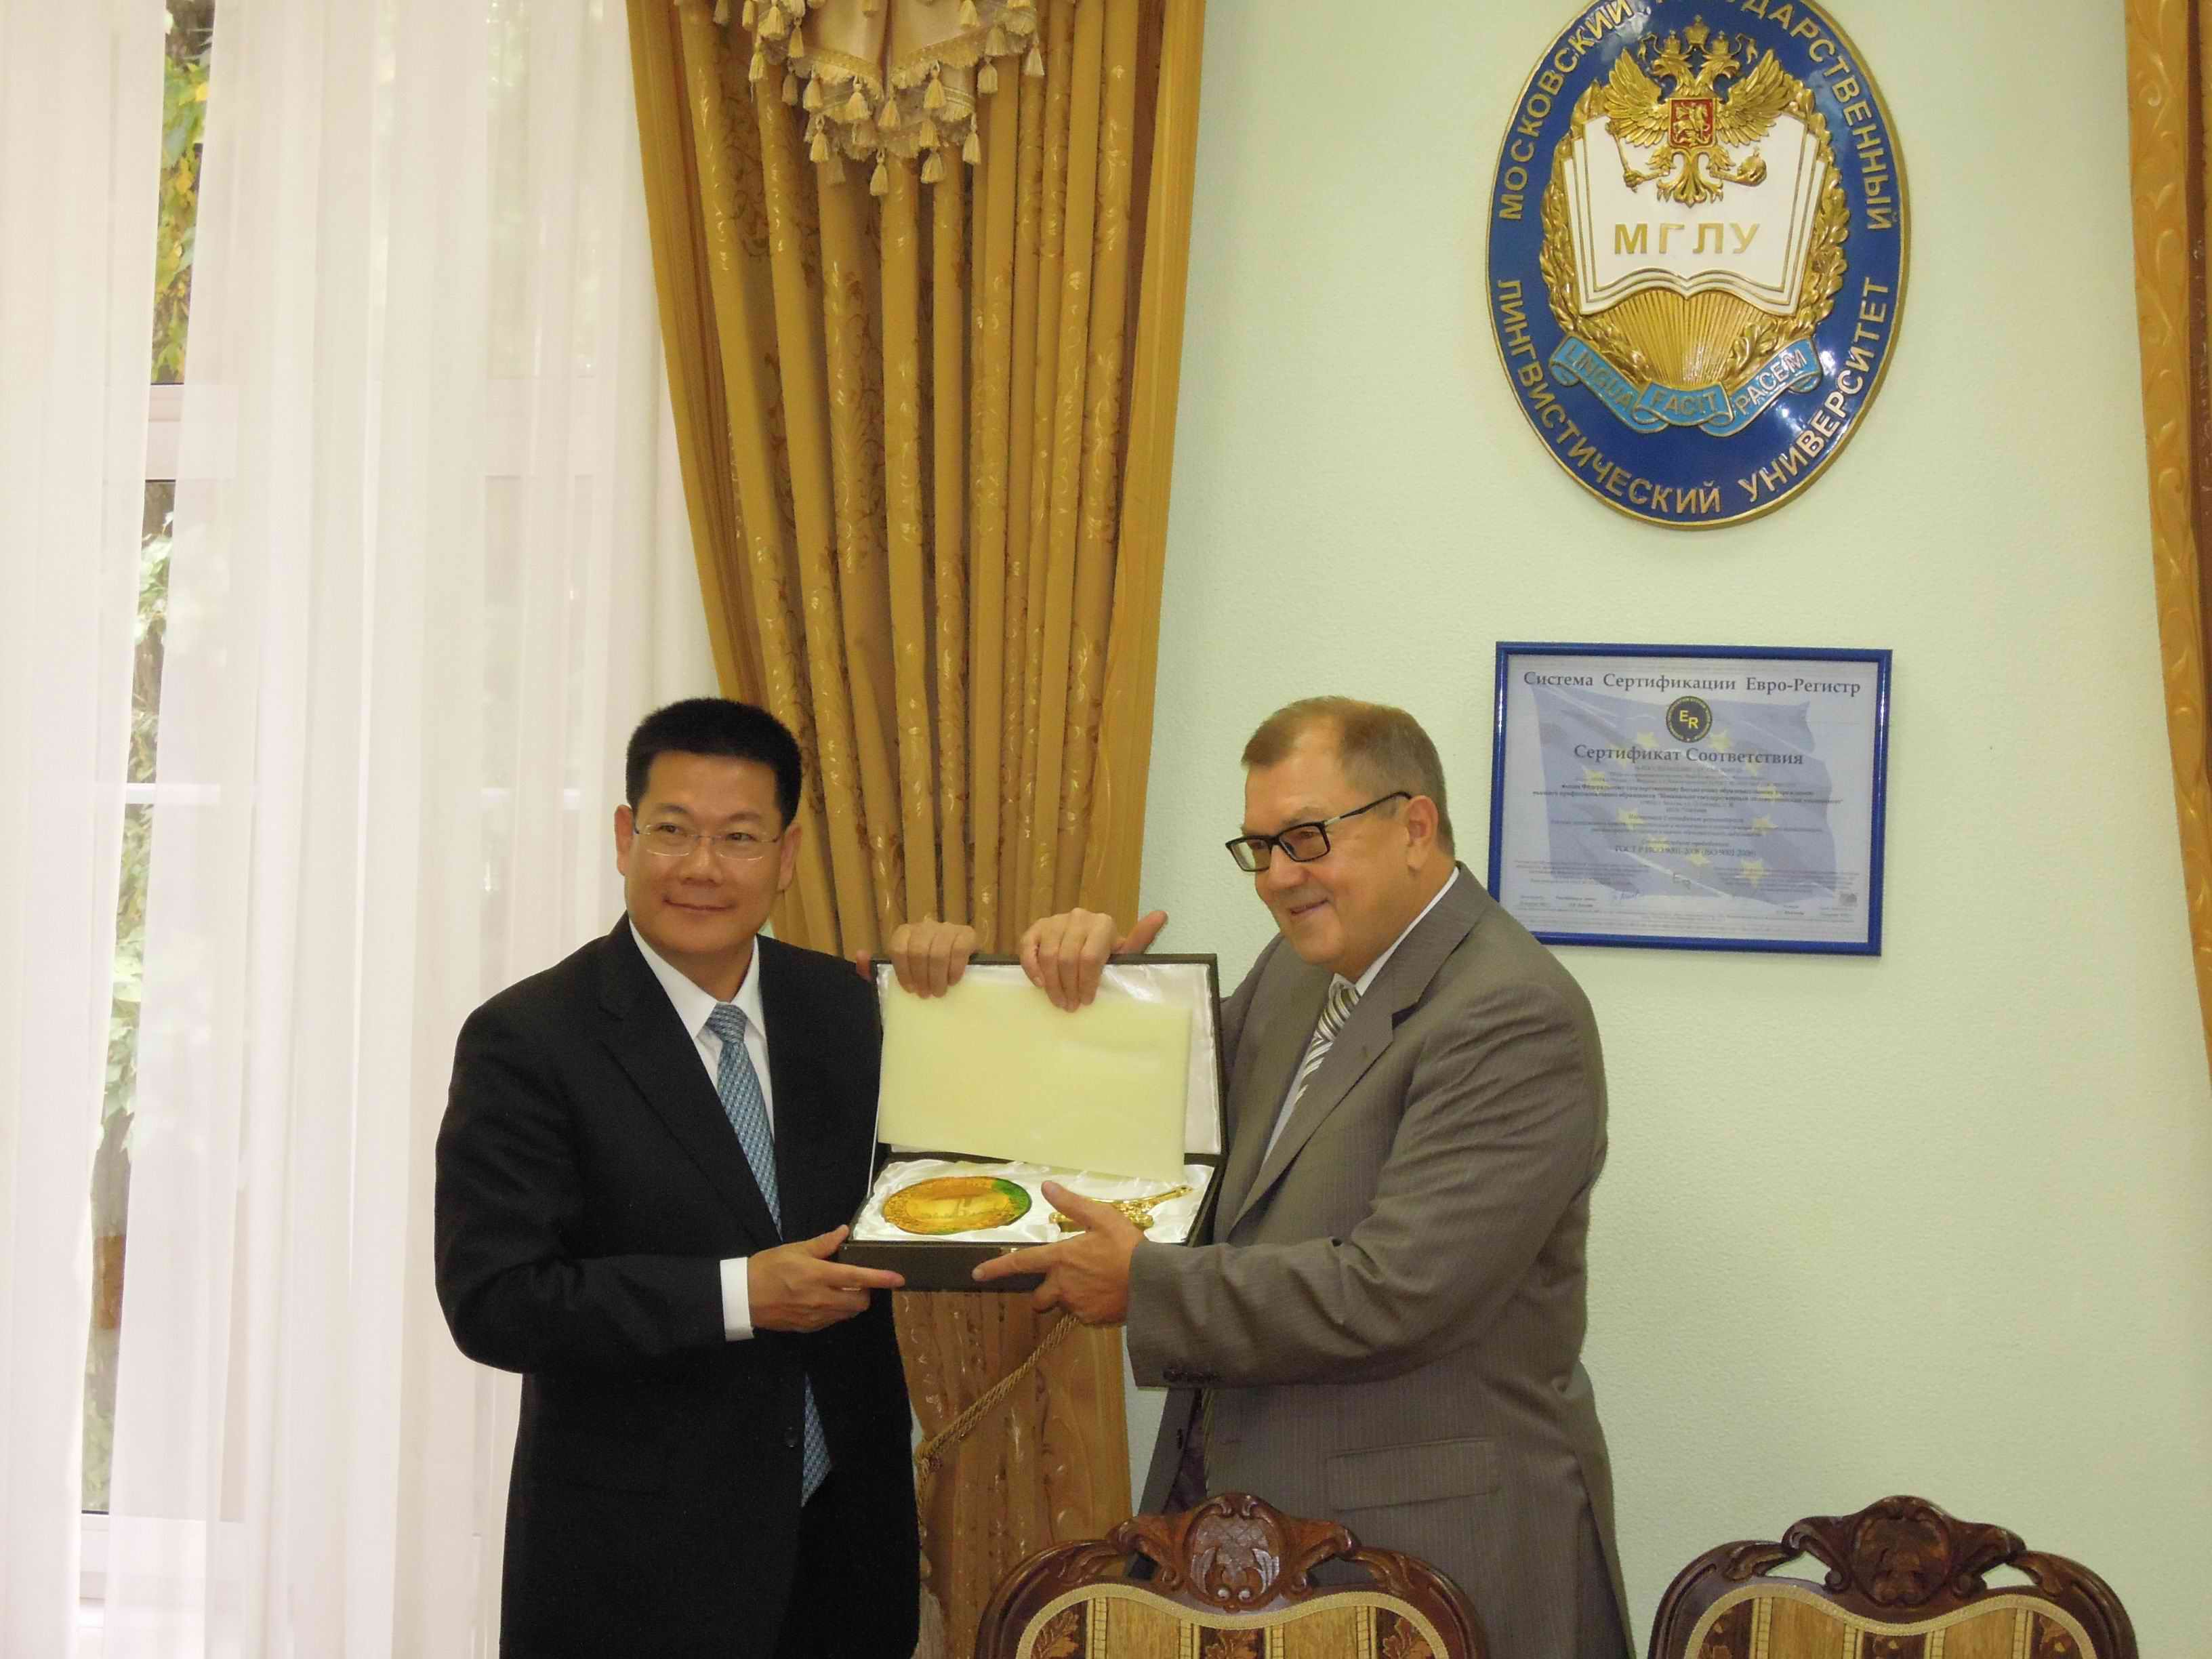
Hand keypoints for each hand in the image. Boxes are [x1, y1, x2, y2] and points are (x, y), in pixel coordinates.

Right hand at [748, 1227, 903, 1331]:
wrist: (742, 1297)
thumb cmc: (768, 1268)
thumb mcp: (794, 1249)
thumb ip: (823, 1244)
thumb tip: (844, 1232)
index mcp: (819, 1276)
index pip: (859, 1277)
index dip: (881, 1278)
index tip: (899, 1279)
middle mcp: (821, 1299)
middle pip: (860, 1302)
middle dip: (866, 1292)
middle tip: (859, 1280)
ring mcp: (816, 1317)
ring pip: (848, 1313)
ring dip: (852, 1302)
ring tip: (841, 1289)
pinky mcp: (808, 1327)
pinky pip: (833, 1320)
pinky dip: (837, 1311)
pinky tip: (826, 1300)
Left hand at [866, 918, 979, 997]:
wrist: (959, 966)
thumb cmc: (925, 972)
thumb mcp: (901, 972)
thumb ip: (876, 968)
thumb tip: (860, 956)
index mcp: (906, 932)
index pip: (898, 947)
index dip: (902, 971)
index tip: (909, 990)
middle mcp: (926, 926)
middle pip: (918, 950)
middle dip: (921, 977)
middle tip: (925, 995)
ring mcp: (947, 928)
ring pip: (938, 951)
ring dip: (937, 977)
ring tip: (939, 992)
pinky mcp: (967, 934)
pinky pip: (959, 950)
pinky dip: (954, 969)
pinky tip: (953, 981)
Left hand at [970, 1183, 1141, 1320]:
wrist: (1152, 1283)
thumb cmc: (1126, 1246)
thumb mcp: (1102, 1217)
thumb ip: (1072, 1204)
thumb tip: (1046, 1188)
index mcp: (1060, 1258)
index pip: (1020, 1263)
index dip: (996, 1268)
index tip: (977, 1274)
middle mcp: (1061, 1284)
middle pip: (1038, 1296)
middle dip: (1044, 1290)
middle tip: (1066, 1278)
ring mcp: (1076, 1304)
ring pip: (1062, 1303)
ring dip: (1069, 1295)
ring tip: (1094, 1283)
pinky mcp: (1090, 1319)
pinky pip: (1081, 1313)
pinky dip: (1088, 1305)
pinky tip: (1106, 1294)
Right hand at [1017, 909, 1168, 1010]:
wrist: (1084, 943)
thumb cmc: (1106, 955)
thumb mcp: (1125, 952)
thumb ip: (1141, 938)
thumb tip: (1162, 915)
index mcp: (1103, 923)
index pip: (1090, 958)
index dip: (1086, 983)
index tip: (1087, 1001)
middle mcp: (1078, 917)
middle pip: (1067, 958)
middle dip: (1068, 987)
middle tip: (1070, 1006)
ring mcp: (1055, 920)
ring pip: (1049, 955)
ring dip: (1051, 983)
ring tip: (1058, 1000)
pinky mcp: (1036, 927)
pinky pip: (1028, 948)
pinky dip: (1032, 968)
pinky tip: (1039, 984)